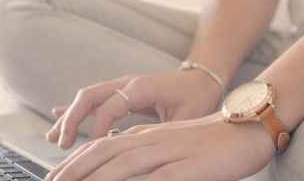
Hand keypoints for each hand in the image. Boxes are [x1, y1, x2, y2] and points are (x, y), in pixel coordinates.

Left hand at [45, 113, 274, 180]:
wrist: (249, 128)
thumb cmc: (210, 143)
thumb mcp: (170, 145)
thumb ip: (144, 155)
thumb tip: (119, 171)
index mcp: (144, 135)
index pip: (99, 146)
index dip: (73, 163)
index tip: (54, 178)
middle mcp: (150, 140)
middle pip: (102, 153)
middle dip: (72, 171)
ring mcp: (167, 153)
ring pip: (121, 166)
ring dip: (94, 180)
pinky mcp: (187, 168)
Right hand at [47, 70, 224, 148]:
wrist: (204, 78)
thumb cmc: (198, 98)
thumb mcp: (187, 118)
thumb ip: (165, 133)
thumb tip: (148, 153)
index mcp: (142, 87)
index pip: (110, 107)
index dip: (98, 128)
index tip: (93, 148)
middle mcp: (127, 83)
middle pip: (89, 96)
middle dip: (72, 120)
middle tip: (62, 145)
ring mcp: (121, 86)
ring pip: (87, 98)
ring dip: (69, 117)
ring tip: (52, 139)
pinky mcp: (121, 92)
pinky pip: (93, 100)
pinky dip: (75, 109)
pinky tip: (57, 116)